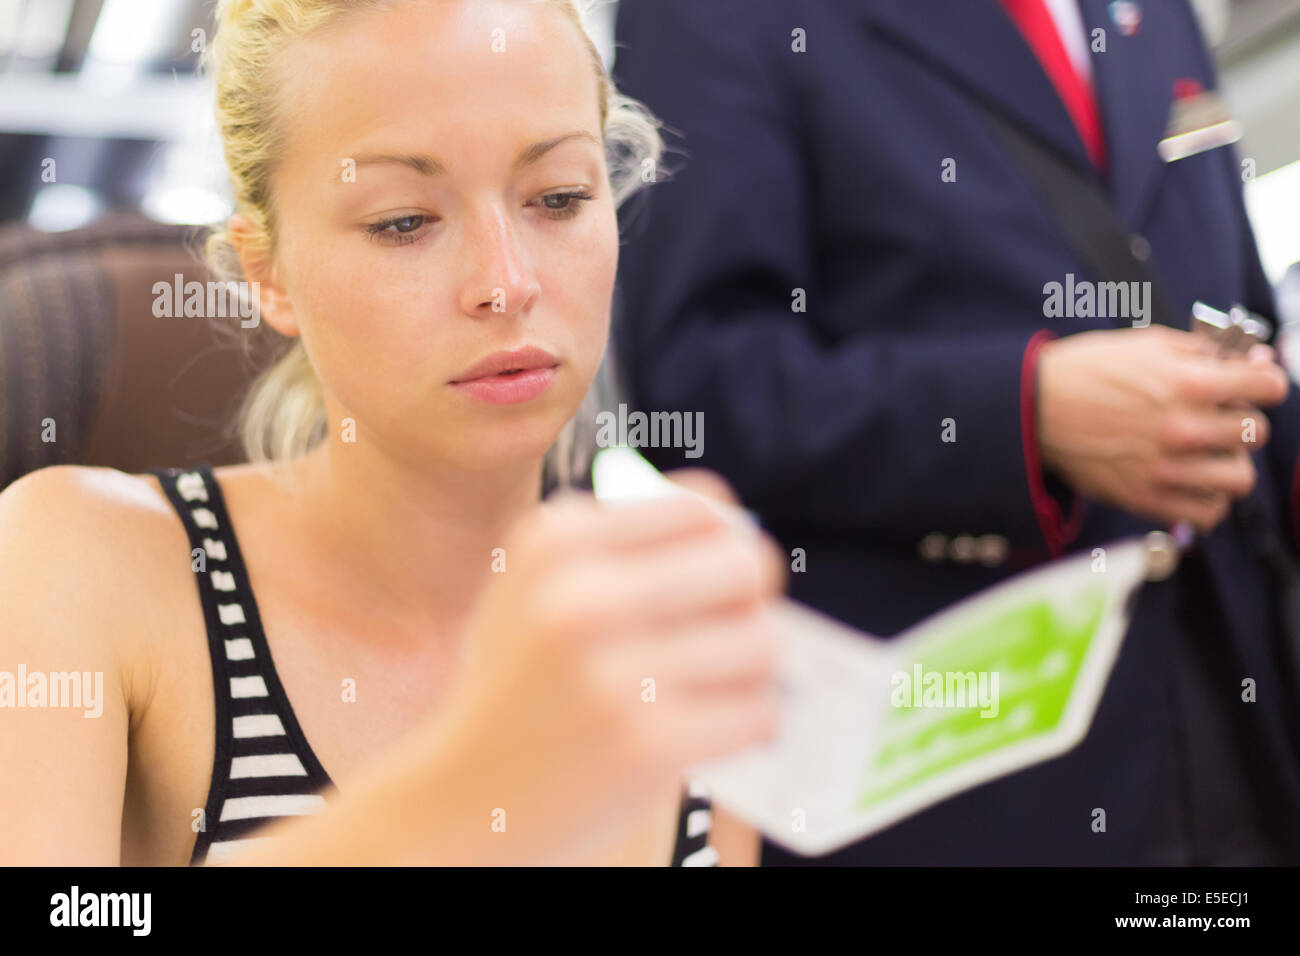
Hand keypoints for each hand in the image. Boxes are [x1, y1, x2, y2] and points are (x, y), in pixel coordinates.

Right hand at [434, 477, 784, 863]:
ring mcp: (617, 675)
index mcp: (556, 542)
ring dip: (751, 668)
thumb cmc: (516, 685)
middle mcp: (584, 596)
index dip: (726, 540)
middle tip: (730, 629)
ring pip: (762, 641)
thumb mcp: (532, 587)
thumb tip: (734, 527)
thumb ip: (618, 543)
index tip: (718, 574)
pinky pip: (757, 712)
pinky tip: (707, 729)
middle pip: (745, 565)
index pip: (702, 508)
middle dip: (751, 599)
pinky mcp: (650, 745)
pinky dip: (745, 723)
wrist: (462, 799)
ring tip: (715, 685)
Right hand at [1037, 326, 1289, 532]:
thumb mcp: (1147, 344)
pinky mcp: (1144, 497)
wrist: (1033, 408)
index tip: (1253, 384)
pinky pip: (1206, 514)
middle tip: (1220, 417)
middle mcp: (1183, 428)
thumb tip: (1249, 361)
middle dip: (1242, 420)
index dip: (1265, 381)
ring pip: (1240, 479)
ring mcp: (1165, 468)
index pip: (1269, 386)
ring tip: (1211, 455)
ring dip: (1231, 464)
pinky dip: (1208, 501)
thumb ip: (1203, 352)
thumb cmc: (1086, 371)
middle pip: (1256, 432)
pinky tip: (1193, 482)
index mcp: (1187, 383)